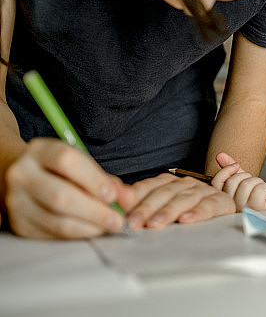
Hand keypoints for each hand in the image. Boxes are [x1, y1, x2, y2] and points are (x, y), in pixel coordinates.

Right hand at [5, 137, 132, 238]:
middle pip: (61, 196)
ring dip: (90, 226)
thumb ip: (105, 179)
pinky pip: (53, 234)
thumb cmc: (60, 170)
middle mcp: (22, 175)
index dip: (93, 179)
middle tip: (118, 220)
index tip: (113, 195)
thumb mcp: (80, 164)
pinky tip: (93, 230)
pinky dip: (78, 234)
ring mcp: (17, 201)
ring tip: (110, 226)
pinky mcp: (19, 224)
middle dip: (95, 211)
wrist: (23, 178)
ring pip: (57, 220)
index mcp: (40, 151)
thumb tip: (129, 198)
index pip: (67, 161)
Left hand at [123, 173, 234, 229]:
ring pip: (183, 199)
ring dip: (168, 211)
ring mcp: (203, 191)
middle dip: (146, 208)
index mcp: (168, 182)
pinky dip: (197, 213)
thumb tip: (113, 205)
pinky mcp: (221, 201)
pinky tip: (186, 220)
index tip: (119, 213)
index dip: (133, 199)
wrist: (222, 211)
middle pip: (163, 193)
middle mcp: (185, 183)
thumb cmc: (188, 212)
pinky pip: (208, 206)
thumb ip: (139, 205)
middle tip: (133, 223)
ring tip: (155, 224)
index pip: (148, 187)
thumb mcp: (162, 209)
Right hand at [212, 152, 265, 210]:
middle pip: (232, 181)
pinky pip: (259, 190)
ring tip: (261, 191)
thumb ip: (232, 169)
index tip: (236, 166)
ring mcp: (243, 210)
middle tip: (254, 185)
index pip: (217, 182)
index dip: (225, 170)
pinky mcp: (256, 209)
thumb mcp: (245, 179)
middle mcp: (232, 207)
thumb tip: (220, 156)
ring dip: (258, 183)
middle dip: (247, 177)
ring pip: (246, 184)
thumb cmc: (262, 195)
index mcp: (226, 200)